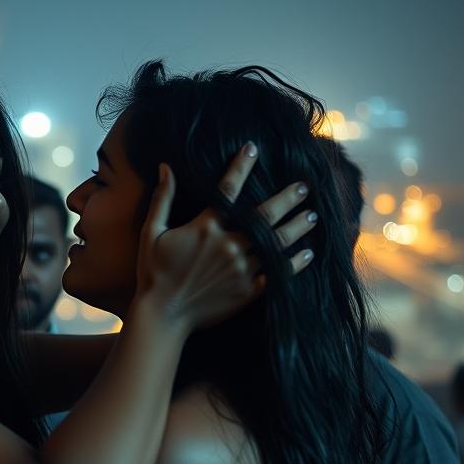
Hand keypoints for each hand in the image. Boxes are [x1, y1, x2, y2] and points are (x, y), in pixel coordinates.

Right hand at [136, 144, 314, 326]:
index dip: (241, 166)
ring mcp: (241, 268)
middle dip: (286, 198)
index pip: (228, 189)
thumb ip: (162, 199)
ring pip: (276, 243)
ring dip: (296, 228)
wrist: (163, 315)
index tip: (254, 149)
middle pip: (264, 215)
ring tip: (312, 216)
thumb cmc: (153, 272)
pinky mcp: (248, 290)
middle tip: (304, 187)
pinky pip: (277, 274)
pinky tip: (307, 254)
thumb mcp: (151, 232)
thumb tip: (165, 167)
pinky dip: (294, 264)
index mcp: (205, 227)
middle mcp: (228, 244)